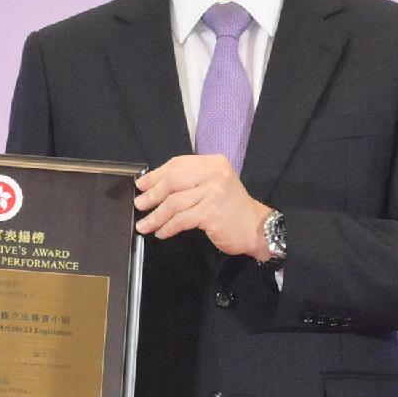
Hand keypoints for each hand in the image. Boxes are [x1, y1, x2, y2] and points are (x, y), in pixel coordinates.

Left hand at [132, 152, 274, 257]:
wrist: (258, 229)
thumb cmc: (232, 210)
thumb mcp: (213, 187)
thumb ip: (190, 183)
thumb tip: (153, 186)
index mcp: (213, 163)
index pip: (177, 165)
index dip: (156, 175)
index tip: (141, 185)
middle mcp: (214, 174)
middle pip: (172, 181)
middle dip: (152, 195)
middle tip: (139, 204)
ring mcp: (214, 192)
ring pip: (174, 203)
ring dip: (156, 216)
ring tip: (144, 225)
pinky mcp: (211, 212)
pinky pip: (181, 219)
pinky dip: (168, 227)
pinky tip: (162, 233)